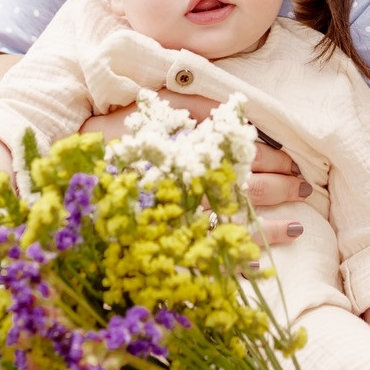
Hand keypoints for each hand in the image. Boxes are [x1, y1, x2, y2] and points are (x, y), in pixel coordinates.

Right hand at [81, 96, 310, 244]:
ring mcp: (178, 217)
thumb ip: (194, 105)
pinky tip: (261, 265)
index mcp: (186, 149)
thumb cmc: (115, 137)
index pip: (241, 154)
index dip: (271, 159)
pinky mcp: (167, 243)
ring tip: (299, 226)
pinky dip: (236, 263)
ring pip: (234, 225)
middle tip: (303, 186)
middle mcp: (186, 183)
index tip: (291, 161)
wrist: (66, 176)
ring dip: (270, 228)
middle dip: (279, 187)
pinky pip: (207, 257)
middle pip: (245, 187)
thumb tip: (236, 110)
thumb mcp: (154, 111)